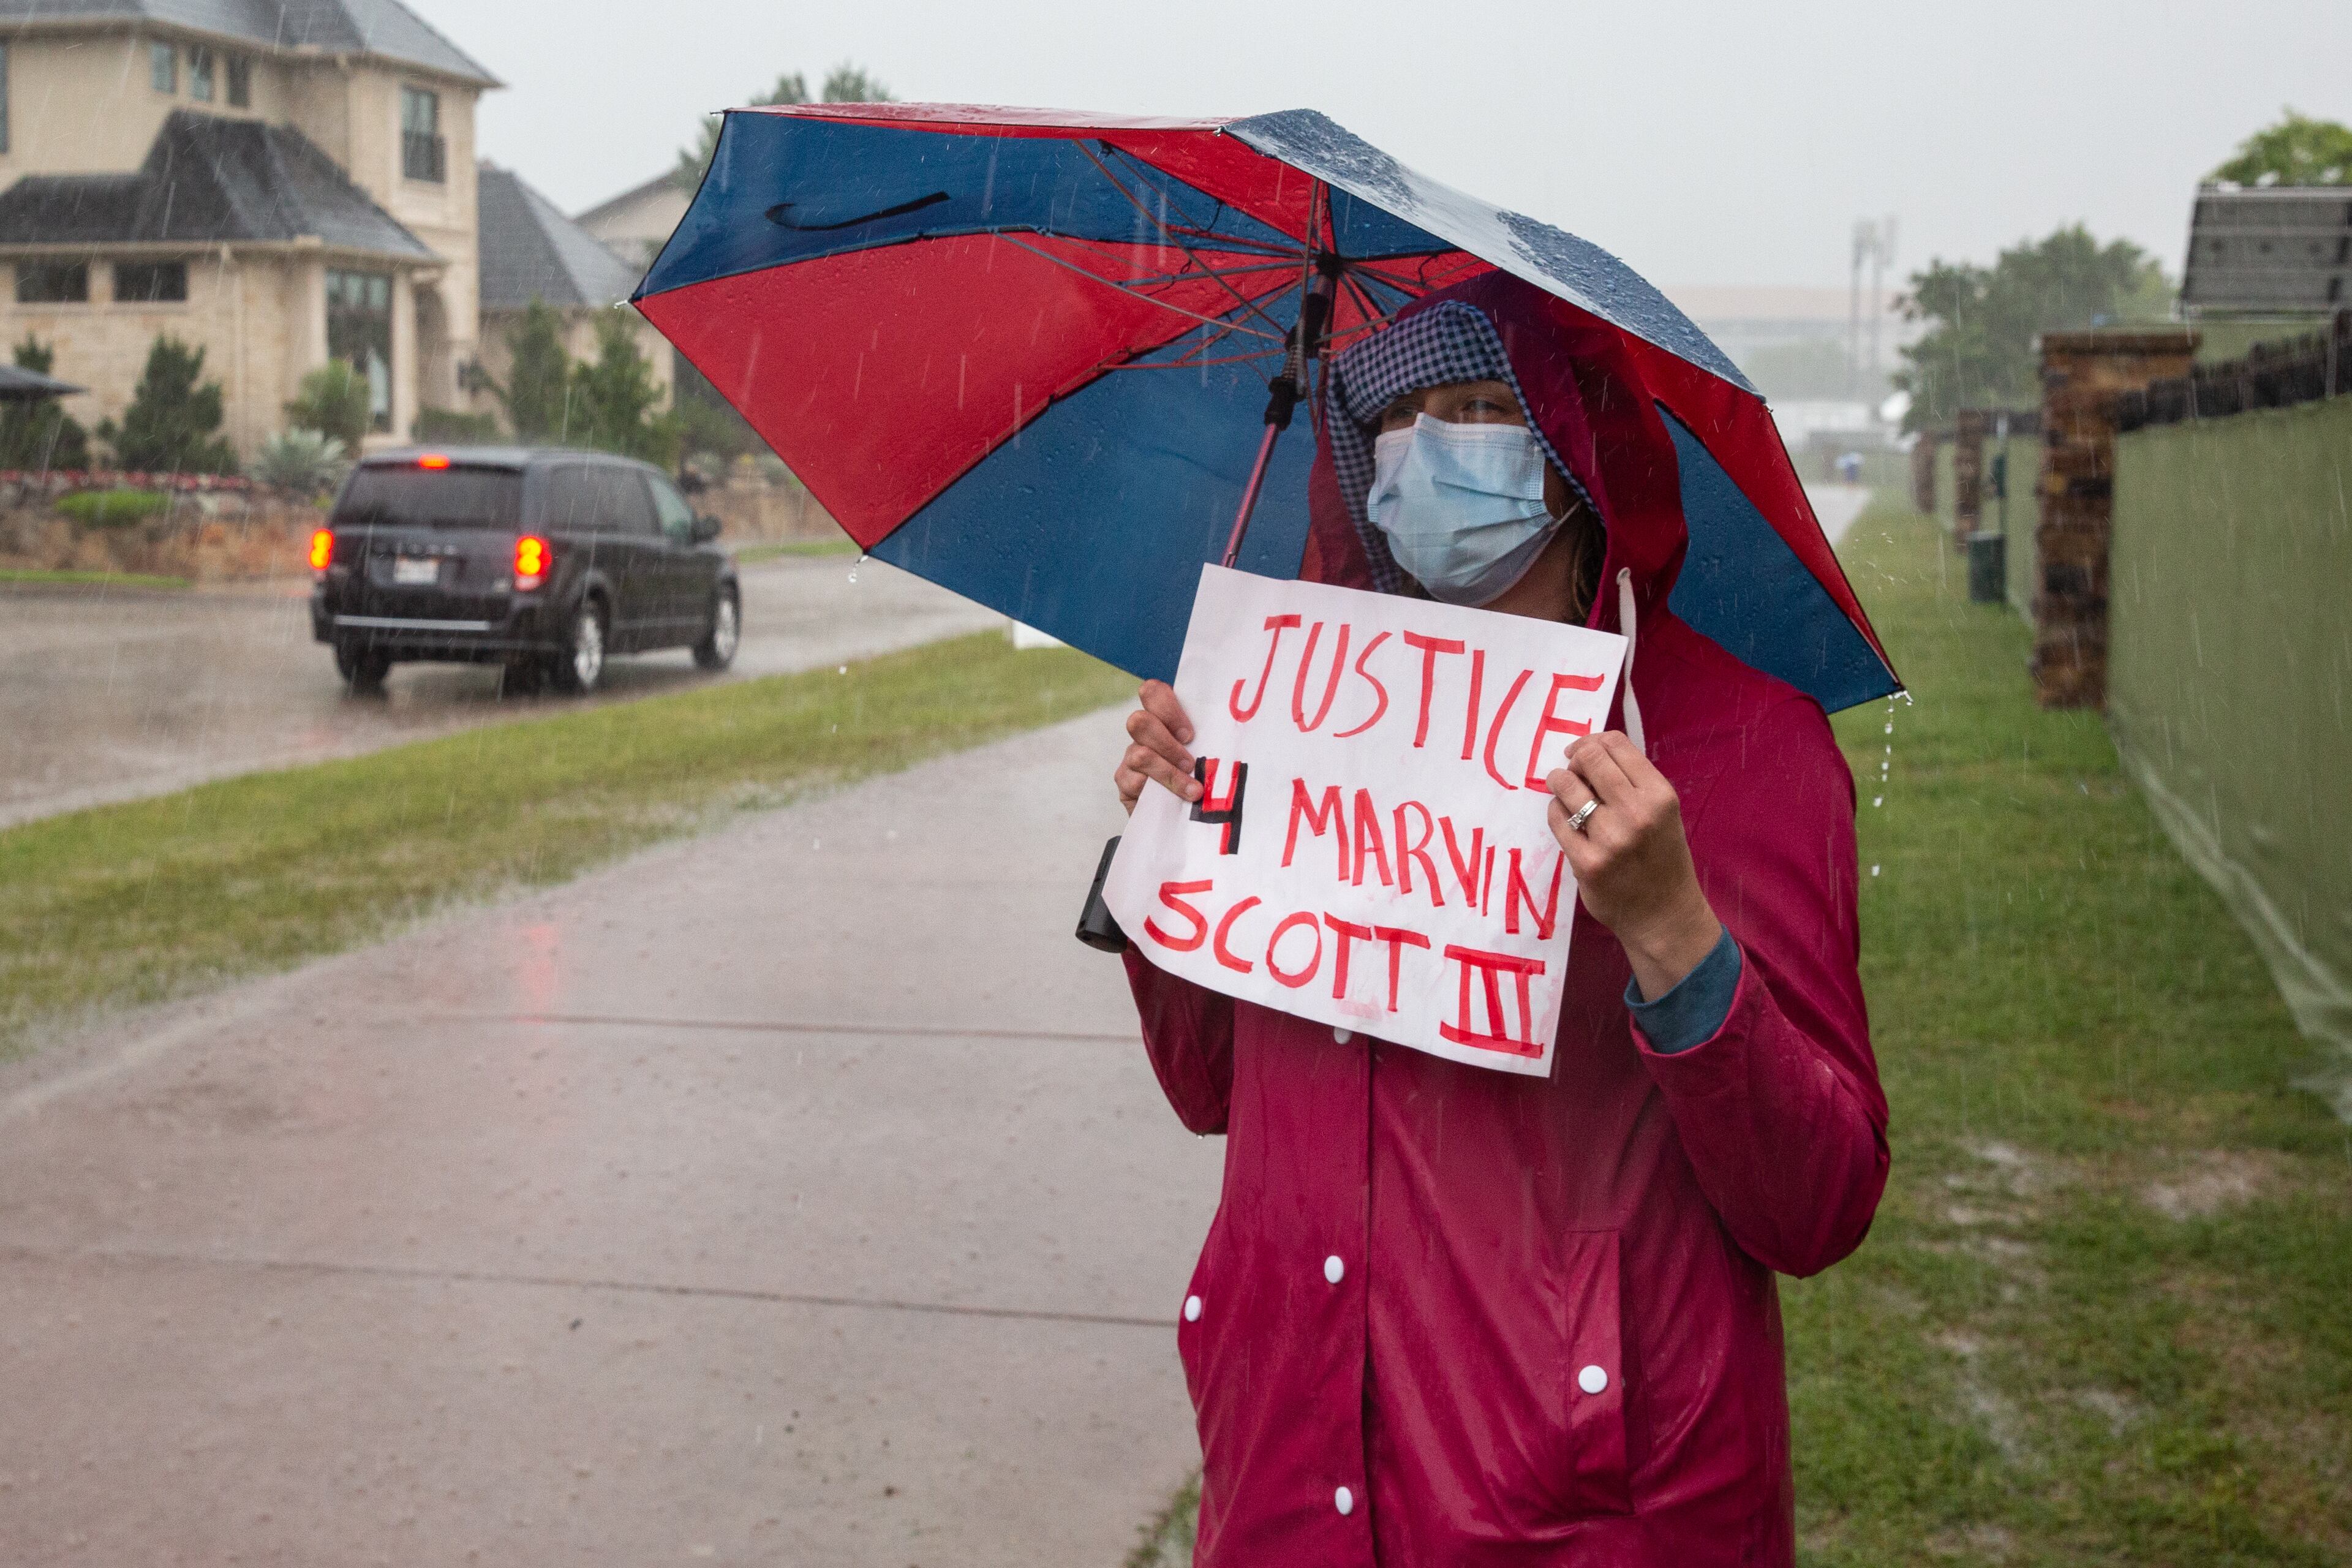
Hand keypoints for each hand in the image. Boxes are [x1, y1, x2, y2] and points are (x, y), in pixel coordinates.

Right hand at [1114, 681, 1201, 815]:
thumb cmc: (1200, 774)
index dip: (1168, 708)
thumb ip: (1209, 739)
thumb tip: (1234, 732)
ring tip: (1194, 789)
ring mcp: (1131, 757)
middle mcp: (1144, 734)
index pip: (1153, 693)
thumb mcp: (1207, 751)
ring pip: (1140, 754)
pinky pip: (1135, 782)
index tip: (1189, 734)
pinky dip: (1160, 791)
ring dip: (1169, 772)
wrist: (1181, 813)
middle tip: (1190, 762)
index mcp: (1163, 718)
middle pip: (1139, 721)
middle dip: (1167, 742)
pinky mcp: (1125, 782)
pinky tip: (1177, 801)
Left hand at [1545, 731, 1723, 999]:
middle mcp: (1637, 813)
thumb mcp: (1661, 812)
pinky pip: (1556, 820)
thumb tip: (1586, 749)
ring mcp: (1610, 839)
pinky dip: (1556, 814)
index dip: (1591, 741)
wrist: (1664, 914)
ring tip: (1564, 794)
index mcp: (1659, 795)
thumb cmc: (1660, 857)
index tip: (1581, 752)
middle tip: (1570, 772)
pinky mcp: (1586, 862)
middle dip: (1573, 761)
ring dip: (1559, 784)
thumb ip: (1631, 781)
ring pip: (1566, 786)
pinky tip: (1568, 823)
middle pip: (1588, 759)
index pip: (1614, 744)